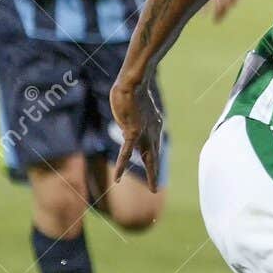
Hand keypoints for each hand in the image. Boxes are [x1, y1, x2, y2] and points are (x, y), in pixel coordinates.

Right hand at [111, 70, 164, 191]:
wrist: (134, 82)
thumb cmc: (133, 87)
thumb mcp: (136, 103)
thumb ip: (135, 113)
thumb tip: (131, 118)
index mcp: (154, 125)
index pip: (153, 145)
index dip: (152, 157)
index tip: (152, 166)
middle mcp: (151, 131)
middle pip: (153, 156)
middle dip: (154, 172)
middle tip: (155, 188)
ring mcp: (143, 133)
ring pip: (146, 158)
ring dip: (151, 174)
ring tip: (154, 190)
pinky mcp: (133, 133)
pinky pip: (125, 153)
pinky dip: (121, 165)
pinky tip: (118, 177)